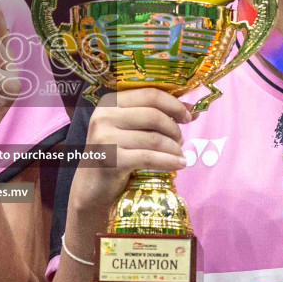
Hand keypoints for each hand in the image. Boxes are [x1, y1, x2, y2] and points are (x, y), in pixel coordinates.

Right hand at [67, 88, 190, 230]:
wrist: (90, 187)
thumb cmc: (114, 154)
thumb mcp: (127, 129)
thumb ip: (153, 116)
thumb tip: (192, 110)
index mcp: (109, 103)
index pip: (149, 94)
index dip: (174, 104)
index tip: (188, 116)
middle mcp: (104, 116)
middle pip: (153, 115)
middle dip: (174, 128)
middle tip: (181, 140)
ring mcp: (106, 139)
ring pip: (154, 139)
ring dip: (174, 148)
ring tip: (180, 155)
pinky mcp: (112, 160)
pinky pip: (150, 158)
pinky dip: (169, 162)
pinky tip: (179, 165)